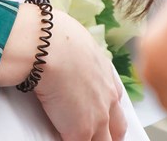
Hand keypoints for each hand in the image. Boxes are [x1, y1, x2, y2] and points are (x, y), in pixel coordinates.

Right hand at [35, 10, 125, 140]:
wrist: (48, 46)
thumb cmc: (55, 36)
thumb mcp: (74, 40)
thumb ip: (76, 53)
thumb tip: (64, 47)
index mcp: (106, 74)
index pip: (115, 99)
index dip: (110, 110)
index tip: (105, 114)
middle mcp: (107, 96)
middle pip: (118, 126)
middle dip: (112, 134)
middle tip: (104, 137)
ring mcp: (97, 116)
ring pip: (104, 140)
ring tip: (84, 139)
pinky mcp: (80, 131)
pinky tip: (63, 140)